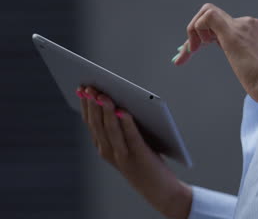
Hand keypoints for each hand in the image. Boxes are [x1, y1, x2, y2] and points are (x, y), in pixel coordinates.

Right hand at [76, 86, 191, 218]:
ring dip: (105, 112)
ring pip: (110, 130)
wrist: (157, 188)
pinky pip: (130, 137)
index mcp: (102, 146)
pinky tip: (123, 111)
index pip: (90, 122)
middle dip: (92, 104)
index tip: (82, 88)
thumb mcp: (125, 143)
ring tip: (104, 96)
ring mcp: (122, 155)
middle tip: (90, 87)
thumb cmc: (142, 160)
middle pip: (97, 124)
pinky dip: (125, 124)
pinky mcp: (138, 156)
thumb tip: (115, 99)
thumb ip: (119, 126)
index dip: (85, 104)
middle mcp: (108, 151)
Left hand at [172, 3, 257, 113]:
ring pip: (206, 13)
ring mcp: (241, 26)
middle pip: (210, 18)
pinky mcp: (233, 33)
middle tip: (184, 54)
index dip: (203, 36)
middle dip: (192, 33)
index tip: (192, 51)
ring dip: (191, 32)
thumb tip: (239, 61)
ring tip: (190, 52)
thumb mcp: (251, 65)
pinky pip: (208, 16)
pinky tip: (195, 48)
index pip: (220, 25)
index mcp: (251, 30)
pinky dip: (195, 29)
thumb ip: (243, 57)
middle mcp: (246, 23)